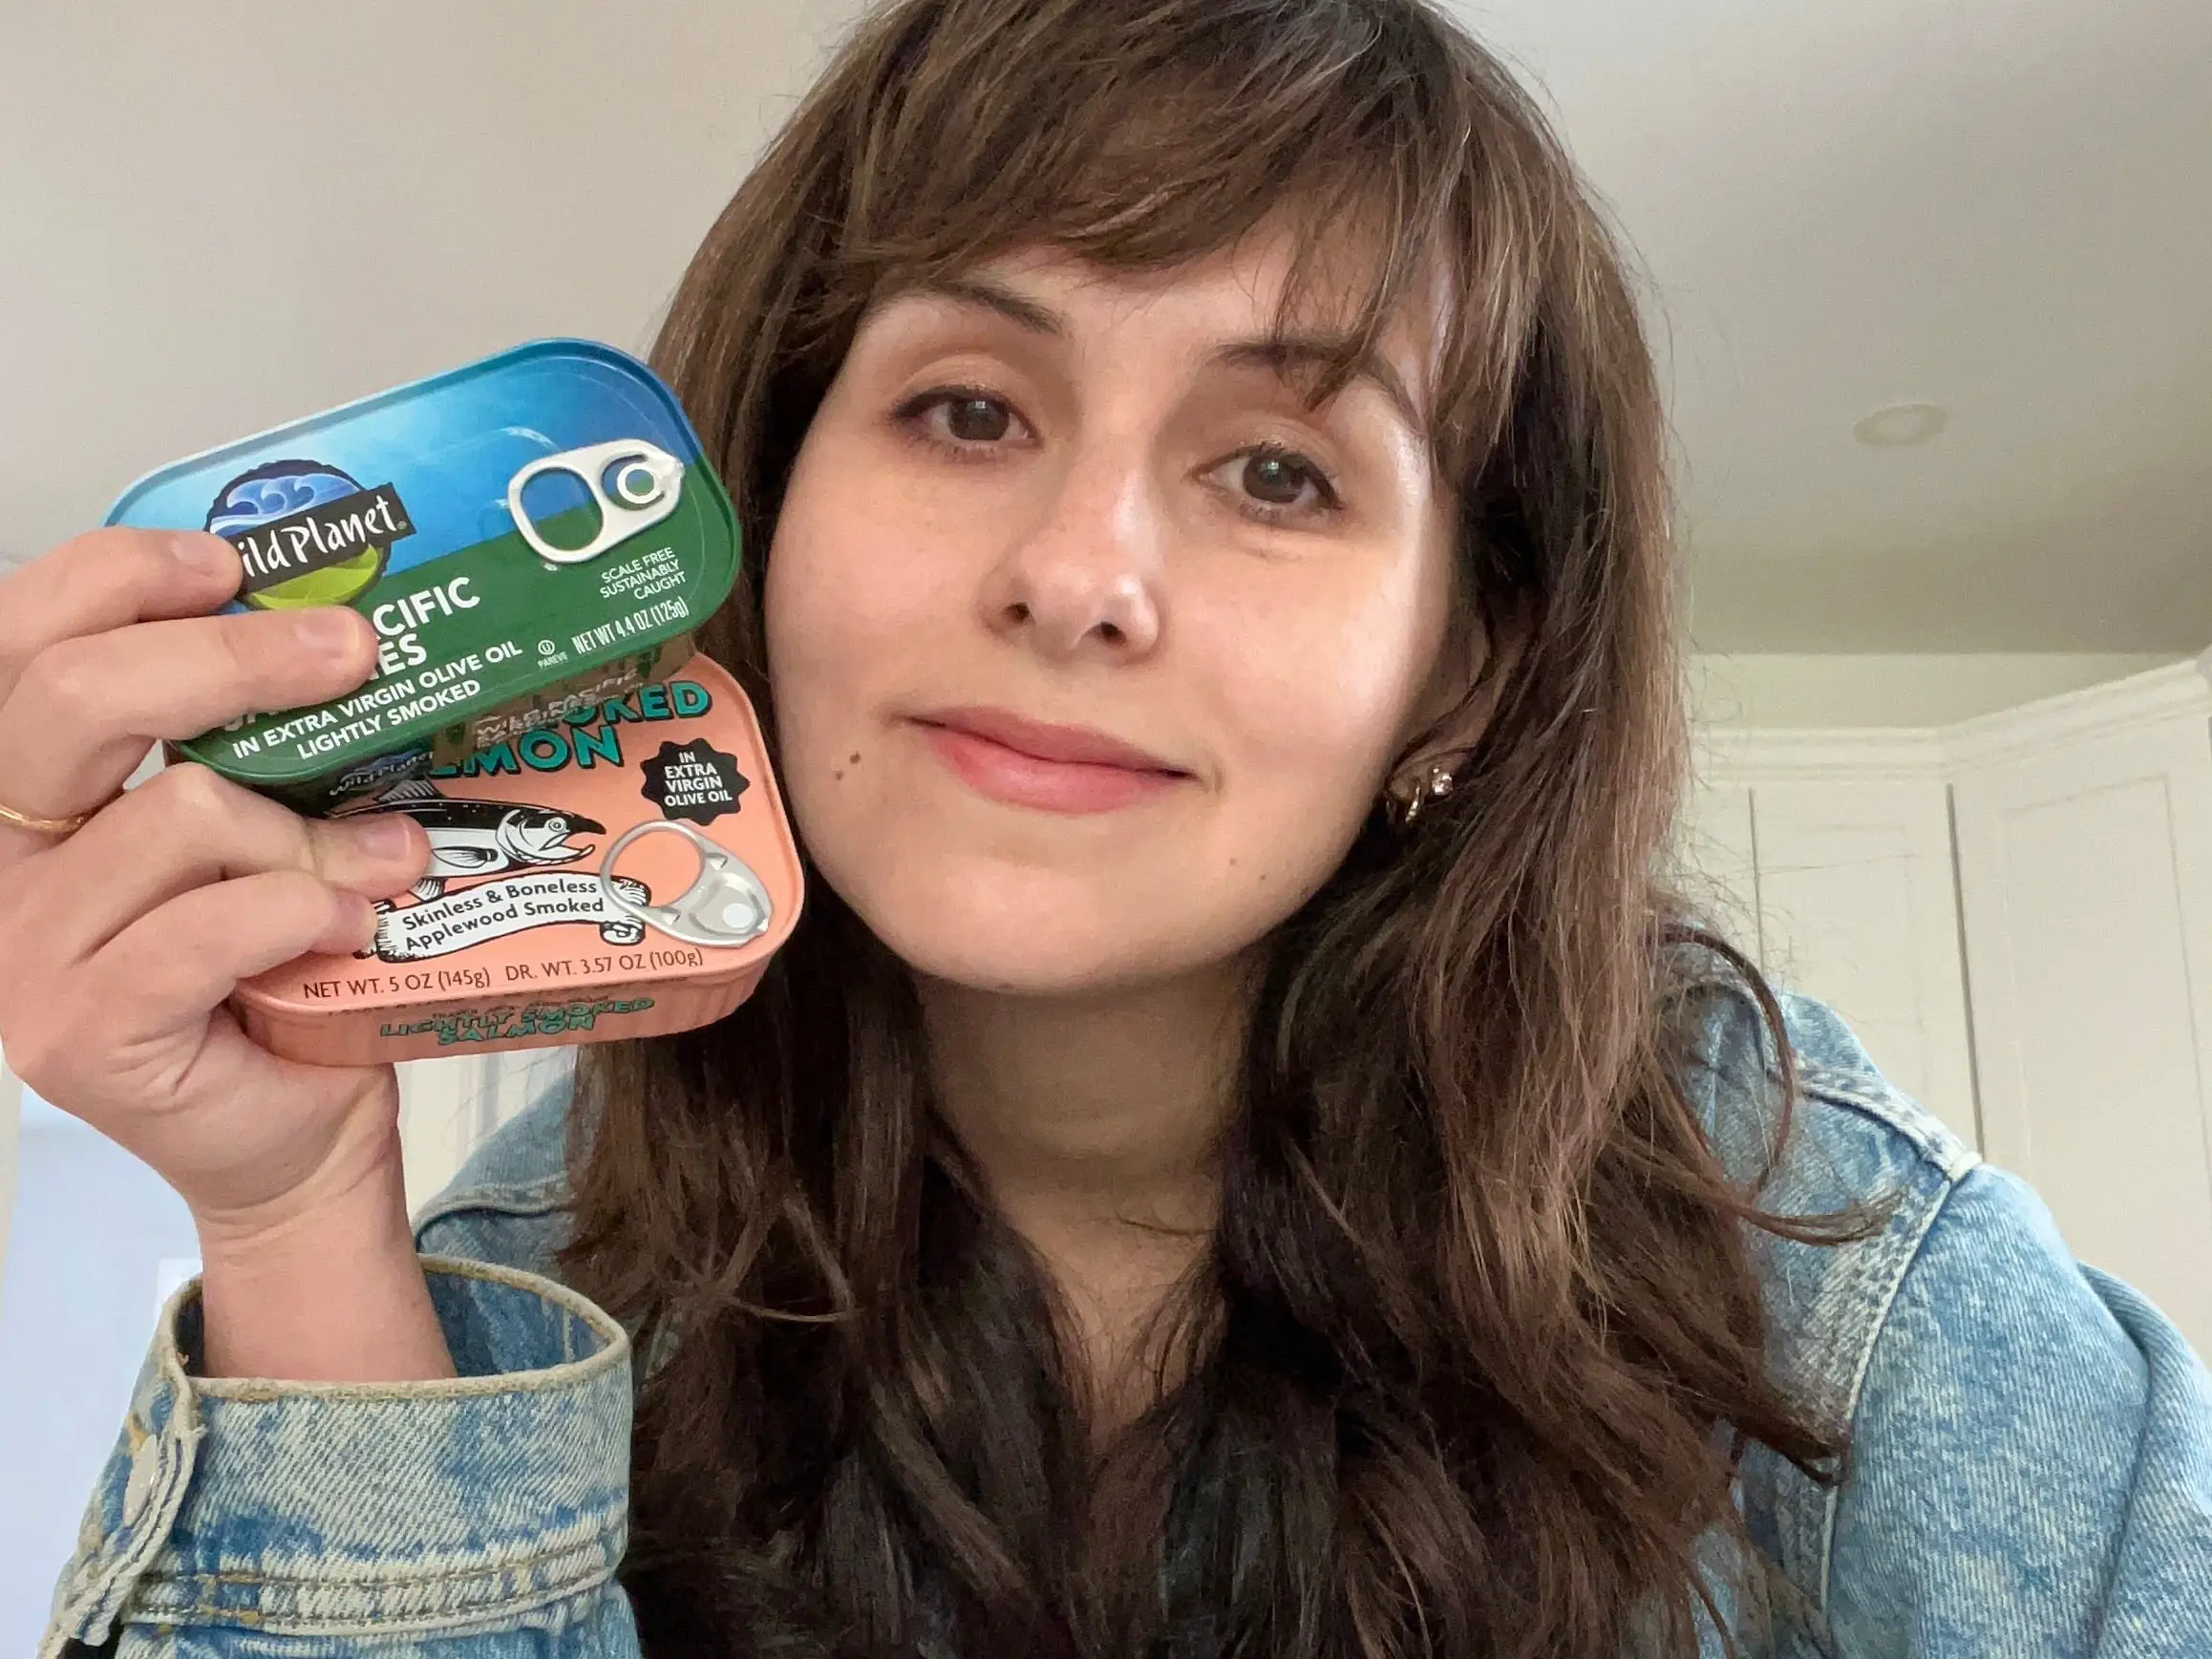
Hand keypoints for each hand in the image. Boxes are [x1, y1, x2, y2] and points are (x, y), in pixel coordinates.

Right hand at [0, 528, 451, 1377]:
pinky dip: (301, 914)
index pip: (19, 641)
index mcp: (39, 795)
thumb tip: (349, 632)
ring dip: (313, 835)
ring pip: (176, 816)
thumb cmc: (290, 970)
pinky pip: (206, 928)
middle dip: (226, 659)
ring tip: (387, 866)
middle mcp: (6, 863)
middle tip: (350, 650)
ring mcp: (26, 952)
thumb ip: (270, 745)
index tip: (232, 563)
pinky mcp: (78, 1033)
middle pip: (70, 699)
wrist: (300, 1131)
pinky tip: (347, 932)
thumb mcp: (275, 827)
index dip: (112, 577)